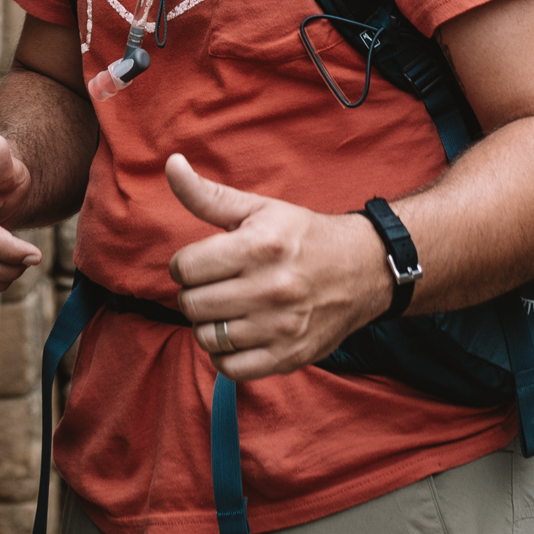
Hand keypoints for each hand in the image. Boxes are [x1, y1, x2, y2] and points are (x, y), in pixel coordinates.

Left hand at [167, 153, 391, 376]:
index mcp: (259, 246)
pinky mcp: (289, 356)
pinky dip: (225, 355)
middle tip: (214, 286)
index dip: (186, 264)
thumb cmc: (301, 236)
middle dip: (195, 293)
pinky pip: (231, 368)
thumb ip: (208, 194)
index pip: (184, 268)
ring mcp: (280, 327)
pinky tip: (237, 334)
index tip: (203, 262)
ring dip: (208, 324)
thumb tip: (171, 165)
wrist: (362, 270)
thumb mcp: (258, 209)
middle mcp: (270, 288)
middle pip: (192, 304)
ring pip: (207, 338)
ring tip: (226, 309)